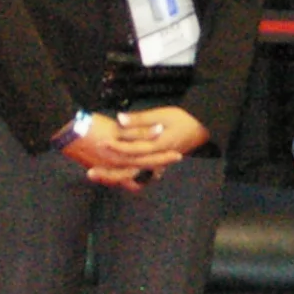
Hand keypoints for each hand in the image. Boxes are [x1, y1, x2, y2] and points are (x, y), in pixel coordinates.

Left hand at [62, 106, 208, 187]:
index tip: (101, 143)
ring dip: (115, 178)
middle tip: (90, 173)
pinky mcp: (157, 165)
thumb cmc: (183, 119)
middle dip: (109, 173)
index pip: (132, 150)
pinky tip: (114, 178)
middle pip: (130, 171)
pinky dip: (126, 179)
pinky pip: (140, 176)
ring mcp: (157, 165)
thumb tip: (120, 119)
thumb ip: (141, 119)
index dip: (116, 147)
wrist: (203, 128)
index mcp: (157, 147)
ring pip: (134, 176)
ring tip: (97, 176)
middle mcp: (156, 160)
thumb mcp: (163, 114)